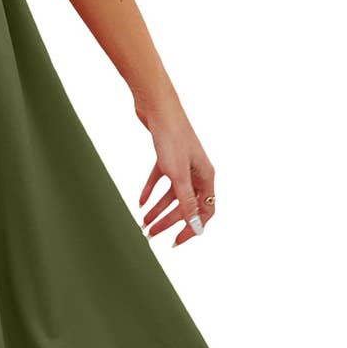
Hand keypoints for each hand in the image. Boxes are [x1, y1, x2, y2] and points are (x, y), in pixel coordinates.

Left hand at [134, 93, 215, 246]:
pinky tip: (140, 202)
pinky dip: (150, 190)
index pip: (205, 210)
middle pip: (186, 204)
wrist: (157, 106)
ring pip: (171, 193)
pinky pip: (159, 179)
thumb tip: (195, 225)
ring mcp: (182, 163)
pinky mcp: (166, 155)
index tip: (176, 240)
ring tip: (143, 223)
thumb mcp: (177, 173)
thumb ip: (185, 200)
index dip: (192, 227)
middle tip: (151, 234)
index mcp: (206, 176)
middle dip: (169, 221)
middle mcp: (197, 171)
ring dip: (158, 209)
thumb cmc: (171, 137)